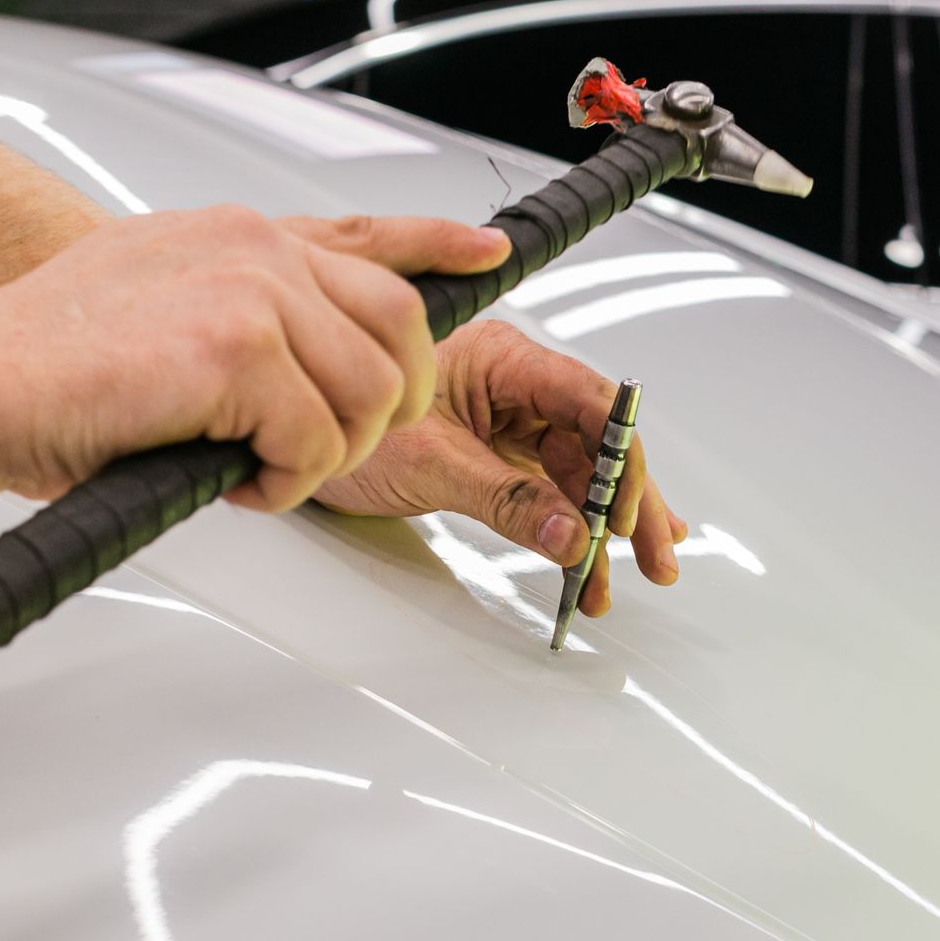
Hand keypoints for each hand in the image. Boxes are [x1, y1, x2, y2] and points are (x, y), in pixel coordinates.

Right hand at [0, 206, 509, 510]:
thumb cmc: (47, 369)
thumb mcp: (157, 305)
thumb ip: (238, 313)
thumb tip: (302, 365)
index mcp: (239, 235)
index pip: (369, 233)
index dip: (439, 244)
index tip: (487, 251)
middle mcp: (254, 247)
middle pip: (402, 328)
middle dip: (385, 408)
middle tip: (322, 451)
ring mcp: (250, 289)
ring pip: (370, 394)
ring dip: (327, 457)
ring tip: (260, 470)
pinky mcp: (237, 347)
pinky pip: (317, 439)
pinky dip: (287, 483)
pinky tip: (235, 483)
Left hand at [315, 320, 687, 618]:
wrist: (287, 443)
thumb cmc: (347, 426)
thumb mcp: (432, 465)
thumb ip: (508, 499)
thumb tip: (569, 532)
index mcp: (503, 360)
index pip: (589, 402)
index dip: (618, 457)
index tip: (625, 512)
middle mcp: (513, 385)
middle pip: (596, 442)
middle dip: (628, 503)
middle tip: (652, 556)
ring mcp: (505, 421)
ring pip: (576, 472)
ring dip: (598, 527)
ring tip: (610, 581)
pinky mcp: (492, 453)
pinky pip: (546, 489)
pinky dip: (568, 526)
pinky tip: (593, 556)